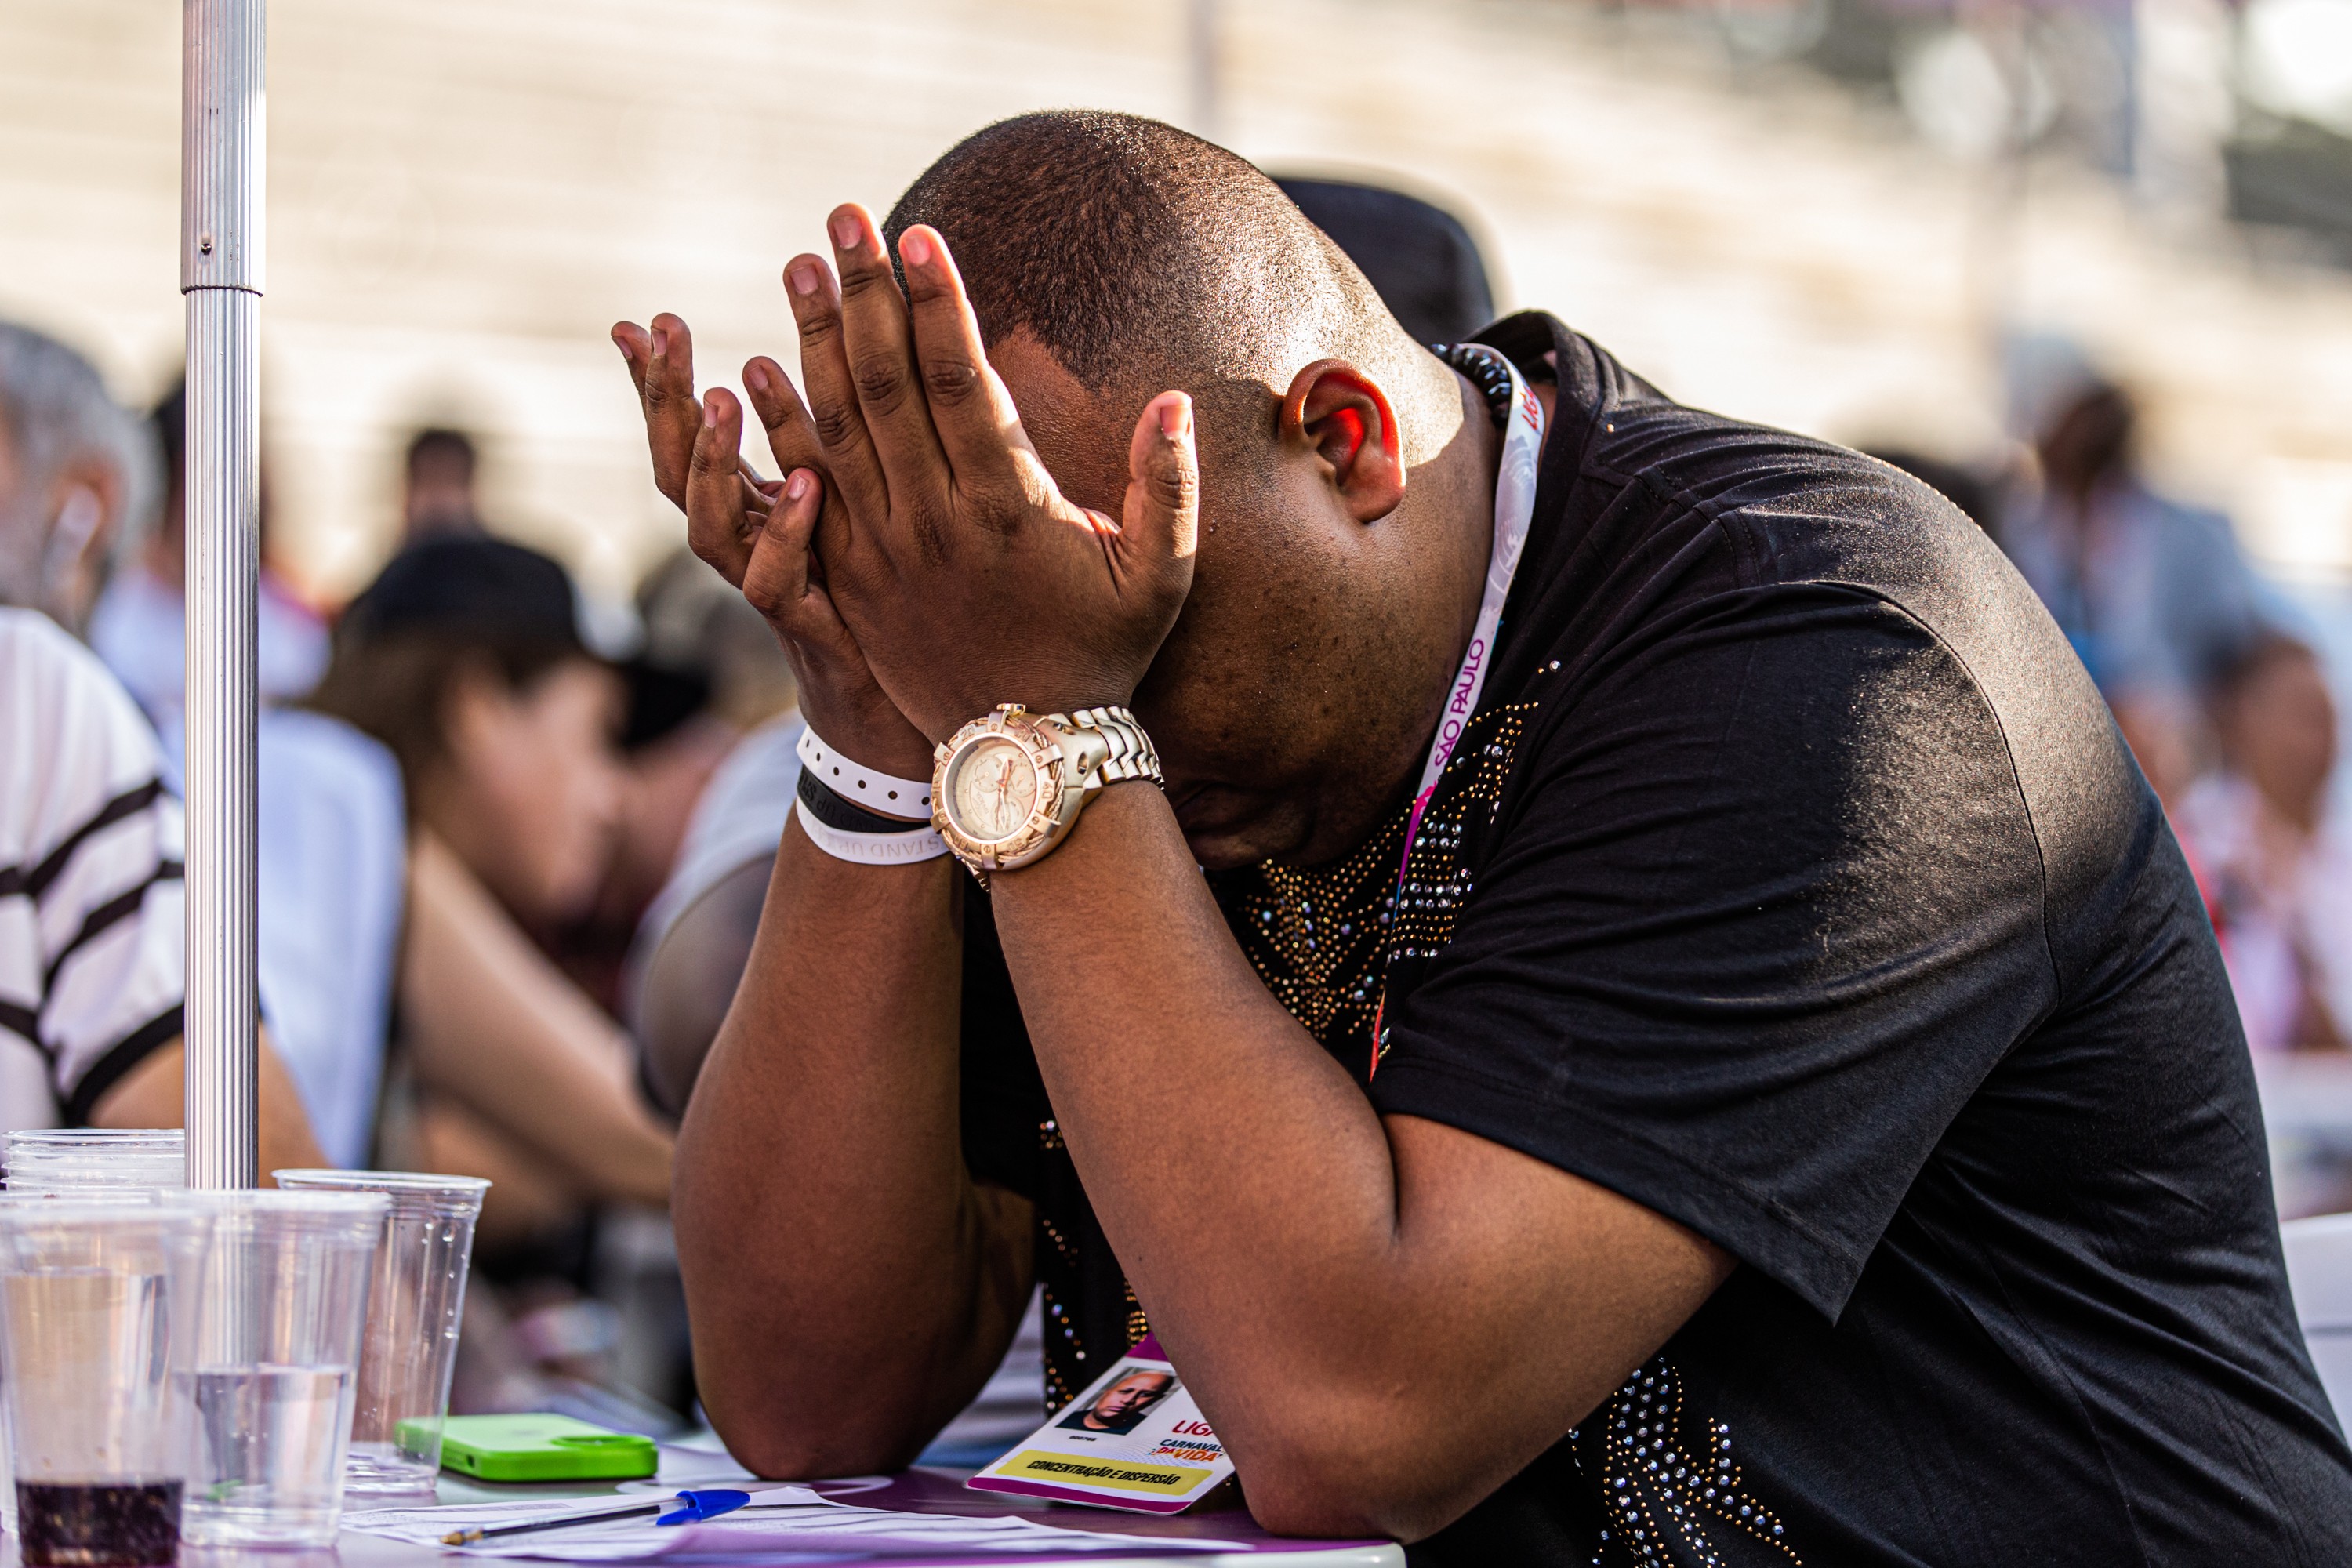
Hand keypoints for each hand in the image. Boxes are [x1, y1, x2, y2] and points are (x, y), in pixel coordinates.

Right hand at [612, 314, 932, 781]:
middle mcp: (746, 551)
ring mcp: (770, 593)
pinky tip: (805, 480)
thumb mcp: (858, 513)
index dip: (657, 387)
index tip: (638, 319)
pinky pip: (776, 584)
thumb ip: (839, 447)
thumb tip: (852, 354)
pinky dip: (783, 533)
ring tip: (717, 394)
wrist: (900, 720)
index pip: (686, 442)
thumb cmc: (885, 606)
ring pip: (708, 528)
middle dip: (663, 400)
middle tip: (662, 328)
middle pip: (676, 473)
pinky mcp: (809, 631)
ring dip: (709, 461)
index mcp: (753, 514)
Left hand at [766, 205, 1198, 741]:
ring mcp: (884, 552)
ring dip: (813, 342)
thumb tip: (1173, 399)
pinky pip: (802, 492)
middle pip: (885, 386)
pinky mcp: (850, 581)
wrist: (1028, 757)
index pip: (962, 382)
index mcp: (1009, 508)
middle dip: (864, 294)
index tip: (918, 235)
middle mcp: (935, 522)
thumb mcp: (1163, 578)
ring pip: (836, 429)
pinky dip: (776, 430)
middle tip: (840, 218)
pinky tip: (755, 371)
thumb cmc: (1105, 657)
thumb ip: (1170, 485)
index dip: (938, 304)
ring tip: (798, 269)